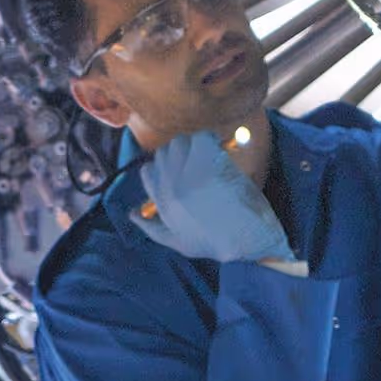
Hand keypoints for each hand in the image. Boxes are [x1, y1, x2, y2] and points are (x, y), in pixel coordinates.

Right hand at [138, 128, 294, 265]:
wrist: (248, 239)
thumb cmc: (217, 243)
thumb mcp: (178, 242)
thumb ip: (152, 228)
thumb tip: (131, 214)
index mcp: (161, 203)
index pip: (148, 171)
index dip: (166, 167)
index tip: (184, 168)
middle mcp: (170, 186)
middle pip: (164, 152)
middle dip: (181, 153)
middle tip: (200, 160)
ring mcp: (189, 174)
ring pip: (181, 141)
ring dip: (195, 144)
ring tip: (211, 156)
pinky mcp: (209, 164)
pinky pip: (202, 137)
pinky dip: (211, 140)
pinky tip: (221, 152)